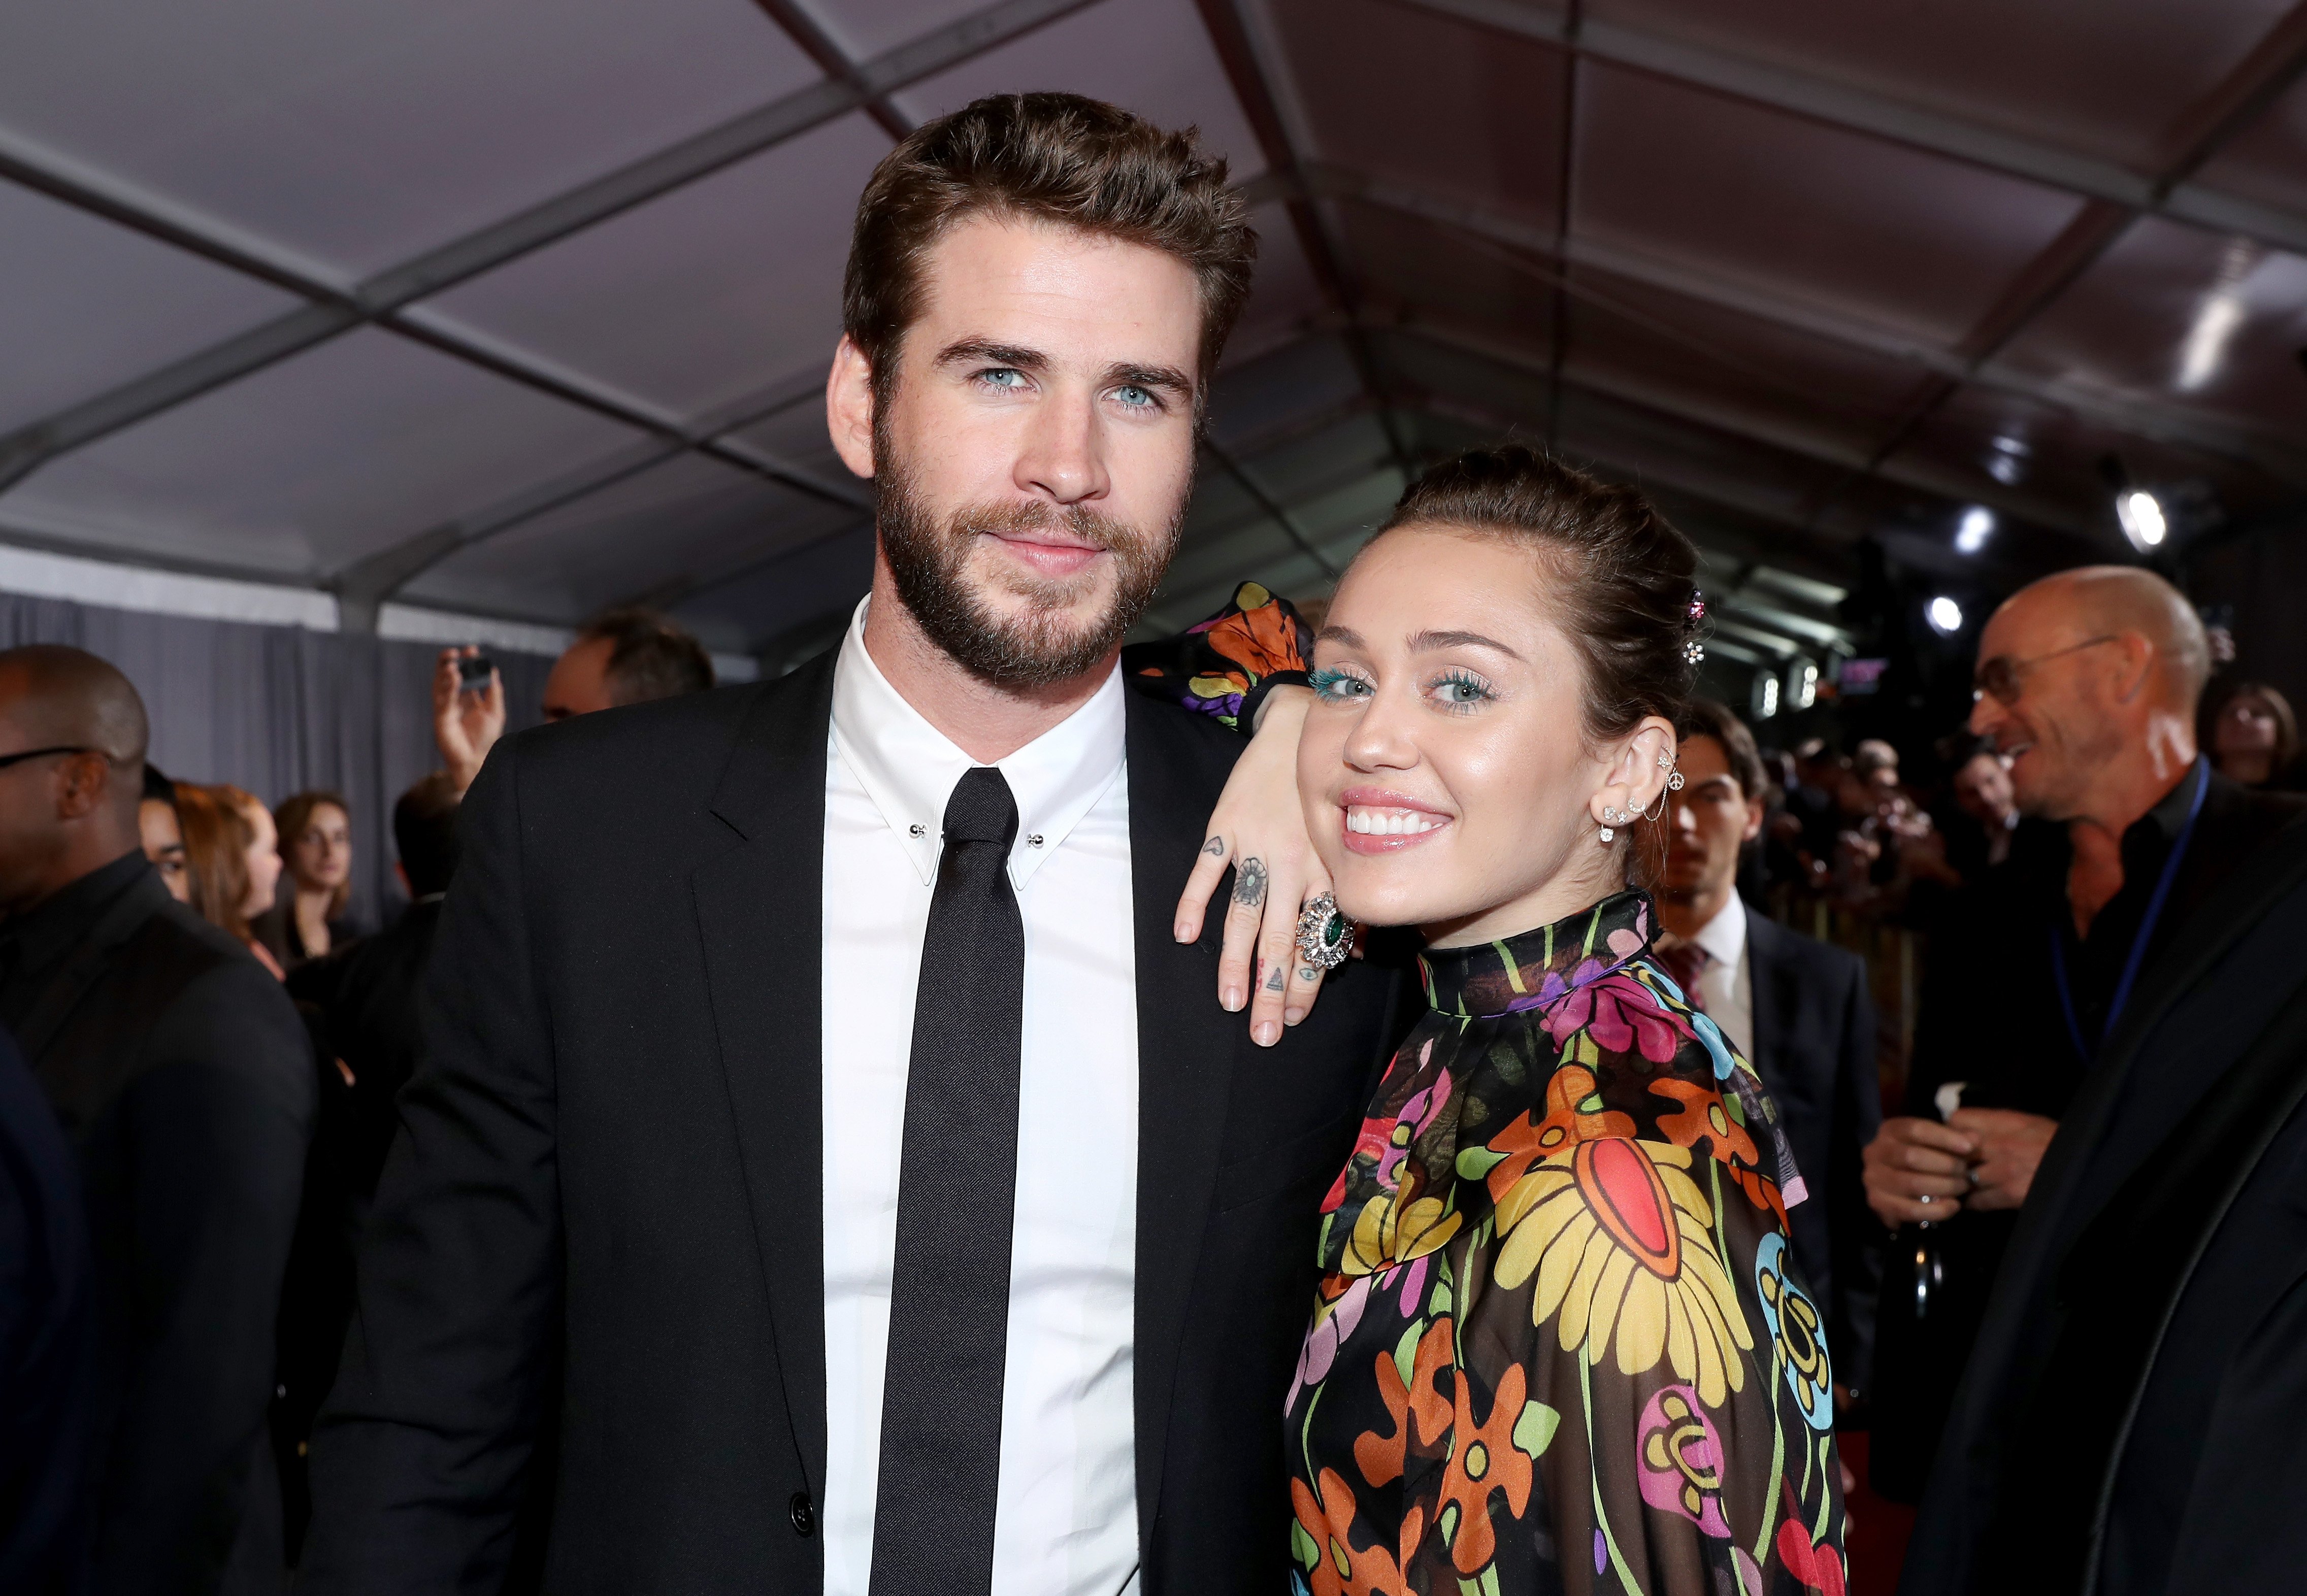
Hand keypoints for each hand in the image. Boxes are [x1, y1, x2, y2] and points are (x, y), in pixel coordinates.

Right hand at [434, 646, 505, 793]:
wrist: (478, 759)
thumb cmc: (486, 737)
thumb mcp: (495, 711)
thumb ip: (494, 691)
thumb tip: (493, 670)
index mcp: (467, 696)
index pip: (464, 673)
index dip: (466, 661)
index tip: (472, 650)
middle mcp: (454, 700)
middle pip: (446, 675)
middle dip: (448, 662)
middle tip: (455, 652)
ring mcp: (445, 708)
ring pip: (440, 686)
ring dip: (446, 674)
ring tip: (453, 664)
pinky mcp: (441, 719)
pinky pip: (443, 701)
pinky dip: (448, 689)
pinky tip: (454, 679)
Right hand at [1172, 687, 1332, 1047]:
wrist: (1298, 729)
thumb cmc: (1327, 794)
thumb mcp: (1345, 843)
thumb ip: (1346, 897)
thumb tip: (1354, 951)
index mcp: (1325, 873)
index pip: (1315, 940)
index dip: (1307, 983)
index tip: (1297, 1019)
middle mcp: (1293, 865)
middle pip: (1280, 938)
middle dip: (1273, 990)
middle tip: (1265, 1034)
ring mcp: (1256, 847)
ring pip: (1244, 914)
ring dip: (1235, 962)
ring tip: (1229, 1001)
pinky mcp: (1225, 827)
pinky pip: (1207, 870)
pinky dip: (1194, 901)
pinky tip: (1185, 936)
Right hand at [1861, 1116, 1976, 1226]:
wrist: (1896, 1183)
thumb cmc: (1922, 1158)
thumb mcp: (1936, 1143)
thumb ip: (1956, 1138)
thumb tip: (1975, 1139)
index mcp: (1890, 1130)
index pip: (1915, 1129)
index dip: (1944, 1137)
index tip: (1969, 1147)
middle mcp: (1875, 1151)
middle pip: (1912, 1156)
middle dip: (1946, 1165)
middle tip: (1966, 1173)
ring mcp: (1873, 1177)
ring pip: (1912, 1183)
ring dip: (1944, 1187)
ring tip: (1962, 1188)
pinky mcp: (1876, 1202)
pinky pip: (1909, 1209)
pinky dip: (1936, 1210)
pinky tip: (1953, 1206)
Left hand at [1945, 1107, 2056, 1210]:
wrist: (2084, 1165)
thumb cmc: (2055, 1141)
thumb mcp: (2026, 1121)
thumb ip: (1995, 1122)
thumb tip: (1964, 1127)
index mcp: (2004, 1121)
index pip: (1956, 1121)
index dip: (1949, 1131)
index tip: (1948, 1140)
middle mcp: (2001, 1143)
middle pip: (1953, 1151)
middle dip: (1949, 1160)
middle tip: (1947, 1167)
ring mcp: (2005, 1170)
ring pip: (1962, 1178)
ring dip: (1959, 1183)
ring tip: (1959, 1185)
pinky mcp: (2012, 1194)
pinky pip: (1979, 1201)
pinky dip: (1973, 1203)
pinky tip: (1974, 1201)